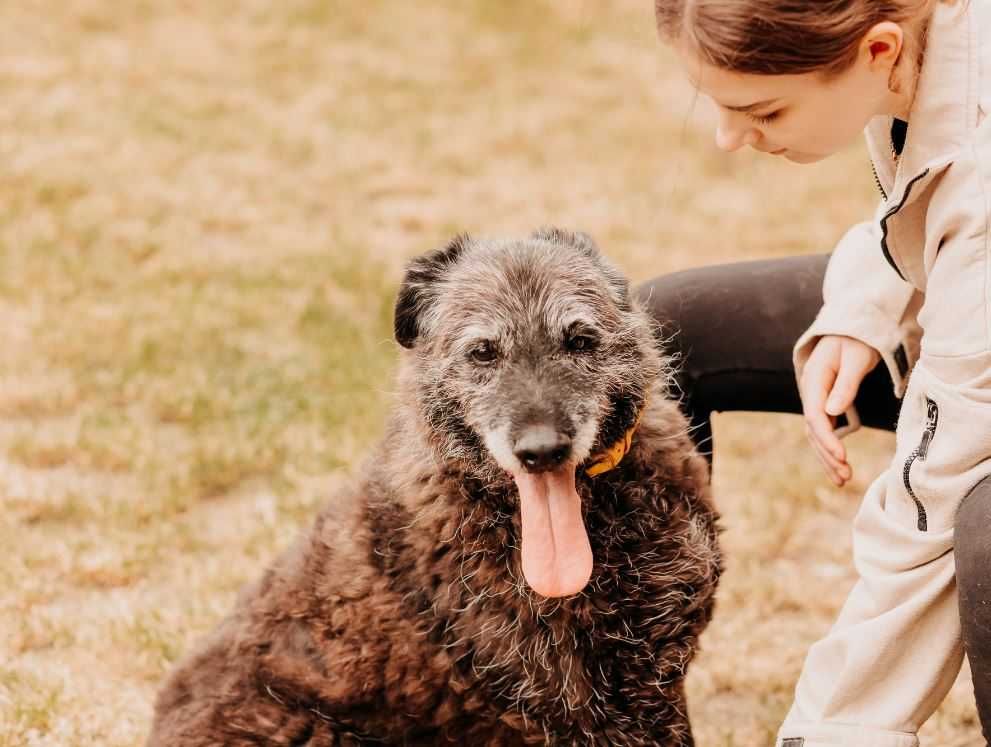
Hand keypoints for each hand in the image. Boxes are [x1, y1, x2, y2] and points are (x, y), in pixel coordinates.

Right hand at [799, 335, 880, 486]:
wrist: (853, 328)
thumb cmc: (857, 340)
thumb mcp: (855, 358)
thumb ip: (845, 384)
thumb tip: (833, 413)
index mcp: (813, 379)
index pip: (815, 416)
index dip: (828, 439)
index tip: (843, 457)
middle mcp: (809, 391)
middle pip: (813, 430)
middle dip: (828, 455)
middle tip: (846, 476)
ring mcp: (815, 398)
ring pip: (816, 434)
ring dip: (827, 457)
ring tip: (844, 479)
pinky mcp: (824, 403)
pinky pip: (823, 429)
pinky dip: (830, 447)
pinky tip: (839, 465)